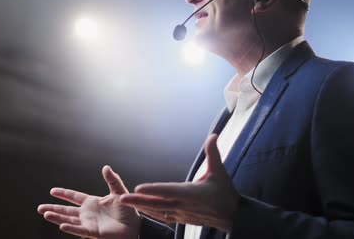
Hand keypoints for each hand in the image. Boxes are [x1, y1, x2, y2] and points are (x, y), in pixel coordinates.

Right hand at [38, 165, 140, 238]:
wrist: (135, 227)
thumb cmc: (128, 211)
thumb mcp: (119, 192)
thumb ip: (112, 180)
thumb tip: (105, 167)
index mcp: (92, 202)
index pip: (74, 197)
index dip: (64, 194)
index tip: (52, 191)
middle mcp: (88, 214)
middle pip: (67, 210)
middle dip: (53, 208)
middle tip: (39, 208)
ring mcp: (89, 223)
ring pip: (69, 220)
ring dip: (57, 217)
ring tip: (45, 214)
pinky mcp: (93, 233)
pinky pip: (80, 230)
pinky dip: (70, 228)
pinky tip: (61, 225)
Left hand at [119, 134, 238, 232]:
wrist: (231, 216)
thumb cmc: (225, 192)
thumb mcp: (220, 172)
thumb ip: (213, 153)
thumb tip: (213, 135)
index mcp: (192, 193)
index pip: (169, 190)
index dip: (153, 190)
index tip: (138, 188)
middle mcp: (184, 205)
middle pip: (157, 203)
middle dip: (138, 201)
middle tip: (121, 198)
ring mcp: (181, 213)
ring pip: (157, 211)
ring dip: (140, 207)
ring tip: (125, 202)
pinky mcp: (181, 218)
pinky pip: (162, 216)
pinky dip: (150, 213)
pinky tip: (140, 209)